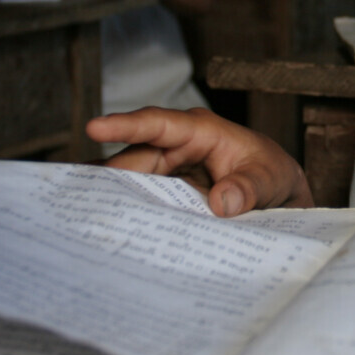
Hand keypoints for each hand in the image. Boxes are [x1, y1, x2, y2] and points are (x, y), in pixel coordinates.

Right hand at [88, 106, 312, 216]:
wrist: (279, 196)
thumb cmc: (273, 175)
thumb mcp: (270, 179)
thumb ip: (249, 189)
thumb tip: (223, 203)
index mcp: (201, 130)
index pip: (158, 125)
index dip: (125, 125)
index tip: (93, 127)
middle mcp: (177, 147)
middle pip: (134, 159)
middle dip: (106, 175)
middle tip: (76, 195)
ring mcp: (169, 171)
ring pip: (133, 182)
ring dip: (113, 197)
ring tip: (81, 215)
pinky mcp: (167, 193)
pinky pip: (143, 200)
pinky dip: (129, 212)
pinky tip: (110, 229)